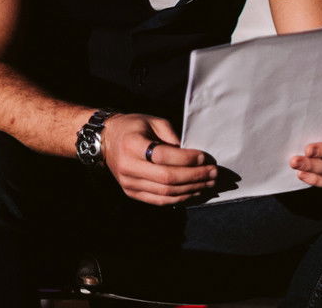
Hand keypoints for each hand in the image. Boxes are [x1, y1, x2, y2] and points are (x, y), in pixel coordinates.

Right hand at [102, 113, 217, 205]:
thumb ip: (172, 136)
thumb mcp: (153, 121)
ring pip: (165, 192)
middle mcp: (128, 166)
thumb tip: (193, 155)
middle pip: (167, 178)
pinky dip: (179, 198)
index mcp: (132, 144)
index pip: (163, 156)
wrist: (107, 140)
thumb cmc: (134, 127)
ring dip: (191, 189)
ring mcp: (128, 183)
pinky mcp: (131, 192)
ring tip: (209, 183)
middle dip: (195, 176)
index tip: (205, 157)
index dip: (187, 158)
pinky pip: (159, 200)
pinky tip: (194, 191)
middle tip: (214, 172)